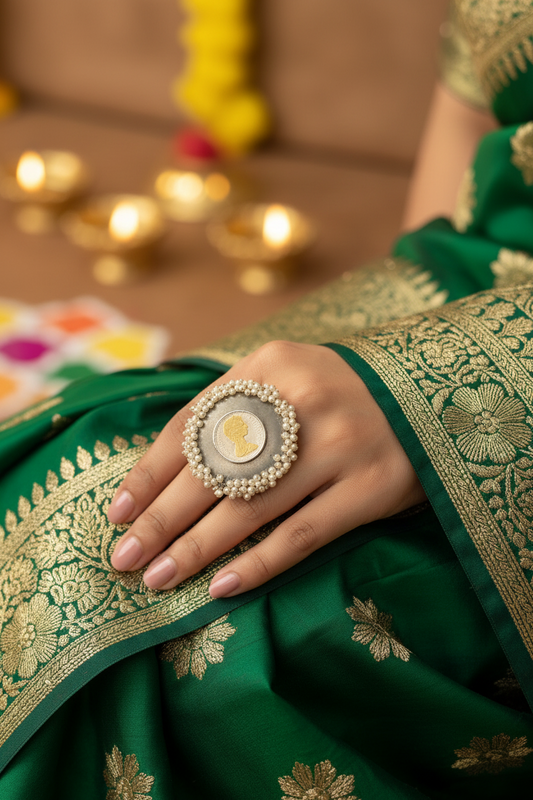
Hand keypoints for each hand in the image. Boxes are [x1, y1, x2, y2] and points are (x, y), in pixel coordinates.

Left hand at [108, 341, 424, 596]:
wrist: (430, 397)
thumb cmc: (340, 394)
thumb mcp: (286, 377)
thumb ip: (233, 409)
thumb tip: (160, 473)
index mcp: (271, 364)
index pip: (192, 424)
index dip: (149, 473)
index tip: (118, 513)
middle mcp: (303, 398)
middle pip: (213, 470)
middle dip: (160, 520)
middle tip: (124, 559)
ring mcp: (342, 444)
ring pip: (250, 508)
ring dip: (196, 549)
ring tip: (159, 579)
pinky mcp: (373, 487)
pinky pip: (302, 535)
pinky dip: (257, 564)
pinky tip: (222, 586)